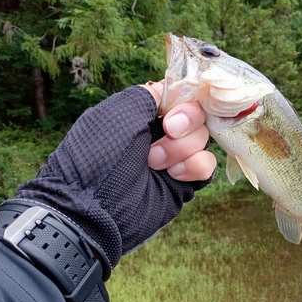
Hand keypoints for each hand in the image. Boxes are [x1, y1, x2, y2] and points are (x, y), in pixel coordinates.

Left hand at [16, 84, 215, 267]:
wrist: (94, 208)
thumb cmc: (99, 155)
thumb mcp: (117, 112)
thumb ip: (148, 95)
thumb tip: (172, 94)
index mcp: (144, 113)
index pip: (180, 96)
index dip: (185, 100)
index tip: (172, 112)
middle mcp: (161, 133)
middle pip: (197, 115)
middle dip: (186, 123)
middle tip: (167, 133)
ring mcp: (174, 158)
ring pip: (203, 140)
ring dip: (182, 148)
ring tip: (155, 163)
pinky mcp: (184, 182)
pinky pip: (207, 165)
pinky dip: (195, 166)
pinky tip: (174, 175)